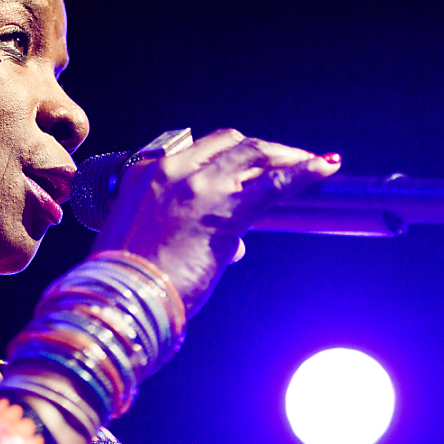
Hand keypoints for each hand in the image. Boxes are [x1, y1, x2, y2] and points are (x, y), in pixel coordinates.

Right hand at [92, 129, 340, 316]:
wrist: (119, 300)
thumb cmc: (126, 283)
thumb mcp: (144, 244)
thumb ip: (184, 233)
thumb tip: (233, 245)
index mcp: (144, 174)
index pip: (198, 149)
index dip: (231, 153)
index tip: (251, 164)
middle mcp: (171, 170)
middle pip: (229, 143)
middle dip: (262, 150)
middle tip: (287, 162)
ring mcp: (198, 185)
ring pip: (254, 154)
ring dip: (287, 156)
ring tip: (312, 164)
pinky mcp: (224, 208)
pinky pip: (274, 181)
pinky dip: (303, 171)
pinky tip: (324, 167)